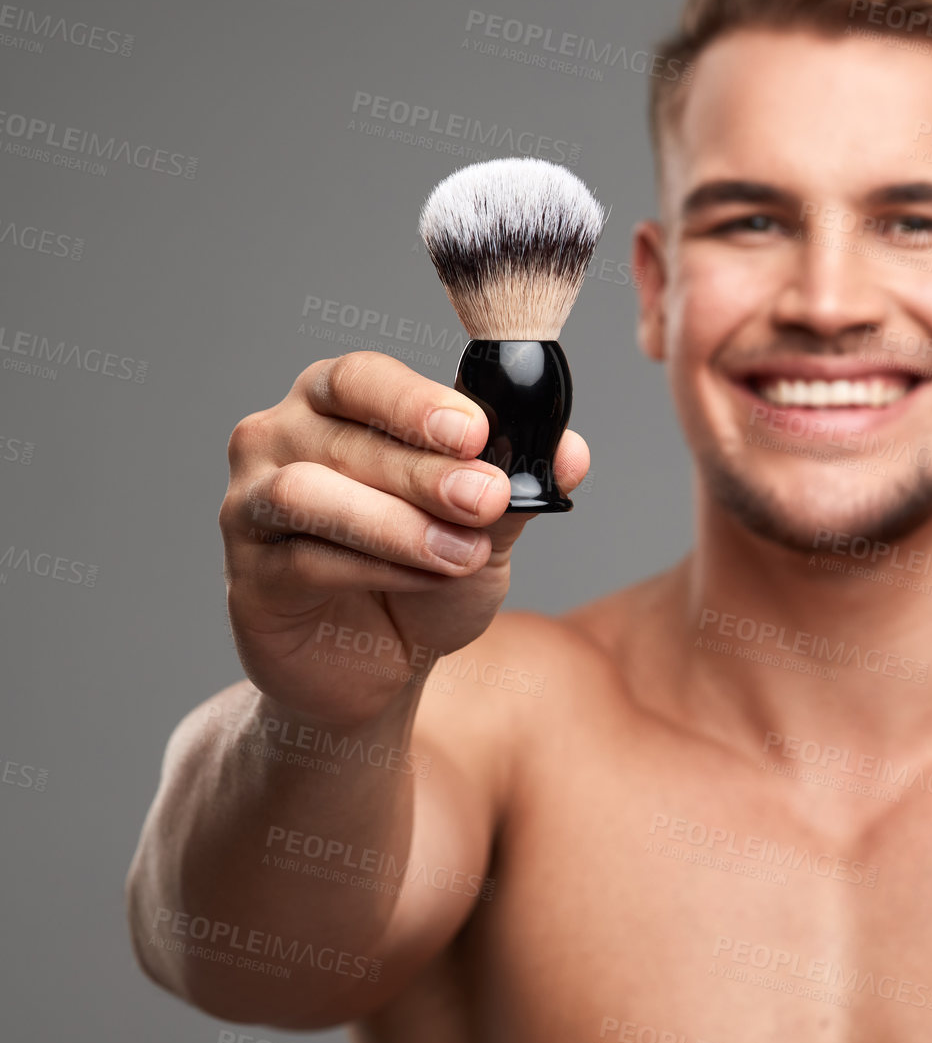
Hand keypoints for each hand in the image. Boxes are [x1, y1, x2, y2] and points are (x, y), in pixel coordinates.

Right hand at [218, 350, 588, 726]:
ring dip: (397, 522)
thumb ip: (518, 486)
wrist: (381, 665)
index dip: (416, 402)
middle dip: (425, 470)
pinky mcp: (249, 577)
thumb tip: (571, 452)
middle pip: (344, 435)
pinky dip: (376, 569)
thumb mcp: (486, 527)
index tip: (475, 431)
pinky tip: (428, 579)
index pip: (361, 377)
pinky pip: (306, 560)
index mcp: (334, 403)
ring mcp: (251, 506)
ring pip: (310, 493)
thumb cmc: (428, 573)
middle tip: (488, 497)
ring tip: (465, 553)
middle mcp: (278, 439)